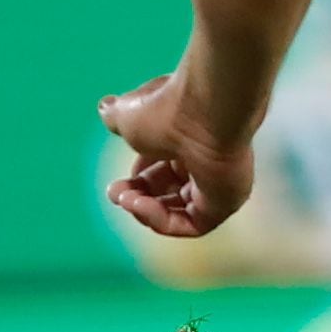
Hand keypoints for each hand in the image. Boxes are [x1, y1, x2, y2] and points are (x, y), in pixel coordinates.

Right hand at [100, 70, 262, 238]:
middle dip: (135, 195)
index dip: (138, 176)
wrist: (204, 109)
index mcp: (191, 133)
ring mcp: (218, 182)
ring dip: (143, 209)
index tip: (118, 180)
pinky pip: (190, 224)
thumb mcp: (130, 112)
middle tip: (116, 194)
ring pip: (177, 208)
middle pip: (168, 189)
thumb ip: (117, 116)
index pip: (164, 164)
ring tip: (126, 200)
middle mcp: (207, 157)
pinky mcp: (224, 203)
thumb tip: (106, 109)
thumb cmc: (170, 107)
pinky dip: (161, 220)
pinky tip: (141, 207)